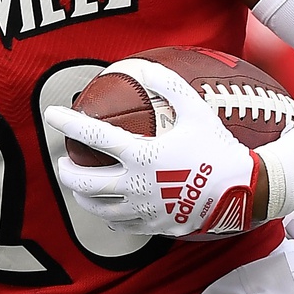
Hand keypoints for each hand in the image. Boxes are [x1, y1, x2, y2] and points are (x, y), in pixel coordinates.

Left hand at [44, 60, 261, 236]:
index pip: (93, 136)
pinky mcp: (151, 227)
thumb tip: (143, 67)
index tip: (50, 113)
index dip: (67, 122)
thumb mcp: (197, 111)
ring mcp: (141, 210)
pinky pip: (118, 223)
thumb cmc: (218, 148)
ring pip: (95, 206)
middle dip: (66, 170)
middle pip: (83, 181)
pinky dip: (106, 213)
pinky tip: (107, 206)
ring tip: (79, 184)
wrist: (242, 192)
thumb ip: (168, 86)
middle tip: (64, 161)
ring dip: (81, 194)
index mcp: (141, 155)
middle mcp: (135, 185)